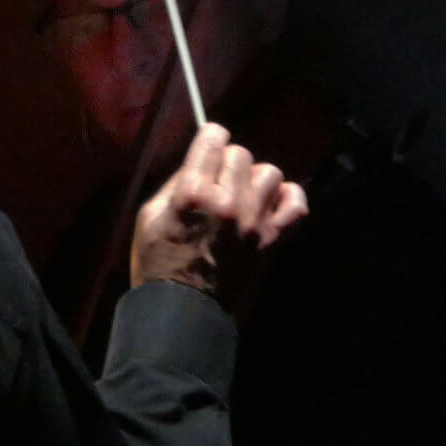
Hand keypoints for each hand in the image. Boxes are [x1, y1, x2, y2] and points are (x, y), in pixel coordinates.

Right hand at [129, 122, 308, 302]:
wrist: (182, 307)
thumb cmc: (157, 259)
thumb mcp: (149, 214)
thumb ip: (177, 183)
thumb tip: (201, 162)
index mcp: (193, 193)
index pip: (214, 138)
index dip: (210, 138)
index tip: (207, 146)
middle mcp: (228, 202)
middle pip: (241, 153)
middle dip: (227, 161)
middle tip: (217, 179)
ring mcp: (254, 221)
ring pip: (270, 173)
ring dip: (254, 179)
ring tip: (242, 195)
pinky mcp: (271, 240)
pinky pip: (297, 204)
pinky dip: (287, 198)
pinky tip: (270, 203)